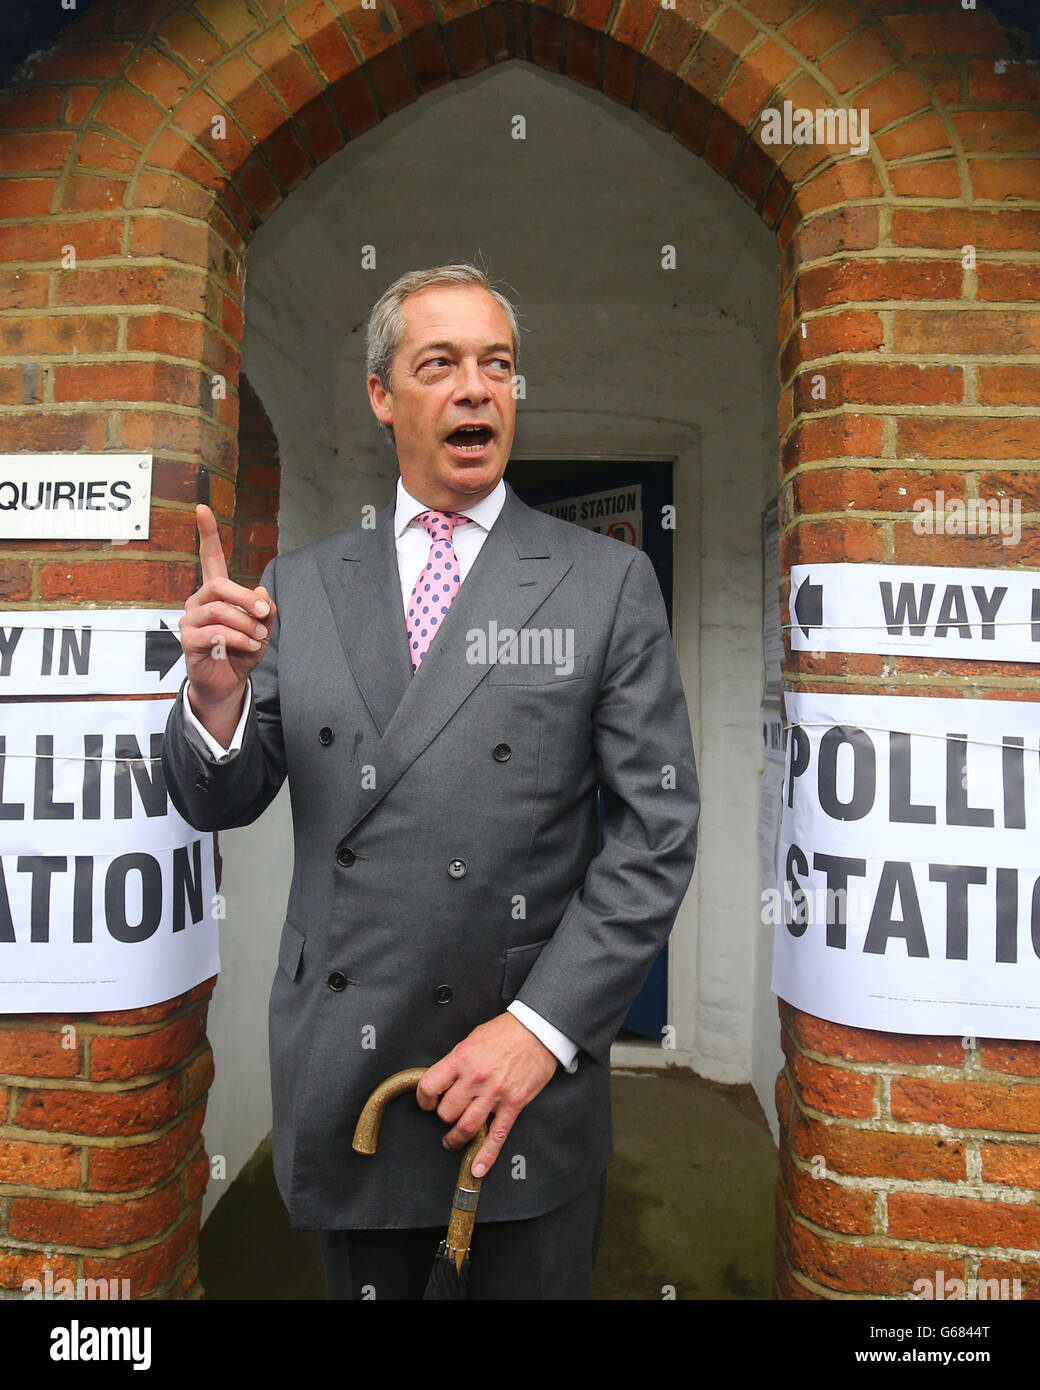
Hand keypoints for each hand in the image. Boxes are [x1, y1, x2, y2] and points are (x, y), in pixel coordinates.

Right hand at [180, 504, 276, 710]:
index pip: (211, 558)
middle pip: (219, 585)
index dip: (207, 533)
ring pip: (219, 611)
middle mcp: (200, 602)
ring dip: (245, 623)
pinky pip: (215, 632)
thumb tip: (262, 591)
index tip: (202, 508)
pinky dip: (238, 638)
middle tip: (264, 612)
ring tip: (259, 637)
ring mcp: (191, 620)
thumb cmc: (241, 651)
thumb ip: (265, 610)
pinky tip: (248, 646)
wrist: (228, 683)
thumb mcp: (262, 628)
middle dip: (246, 598)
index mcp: (217, 593)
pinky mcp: (188, 640)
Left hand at [416, 1012, 558, 1179]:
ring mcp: (494, 1094)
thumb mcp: (472, 1039)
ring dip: (456, 1139)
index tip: (426, 1103)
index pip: (429, 1087)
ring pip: (466, 1128)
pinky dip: (486, 1156)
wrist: (537, 1031)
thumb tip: (444, 1079)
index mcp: (461, 1059)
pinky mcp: (513, 1105)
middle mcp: (475, 1078)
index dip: (424, 1100)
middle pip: (446, 1112)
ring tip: (453, 1141)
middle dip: (444, 1117)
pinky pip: (497, 1136)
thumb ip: (457, 1061)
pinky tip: (478, 1168)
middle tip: (446, 1117)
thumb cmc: (506, 1031)